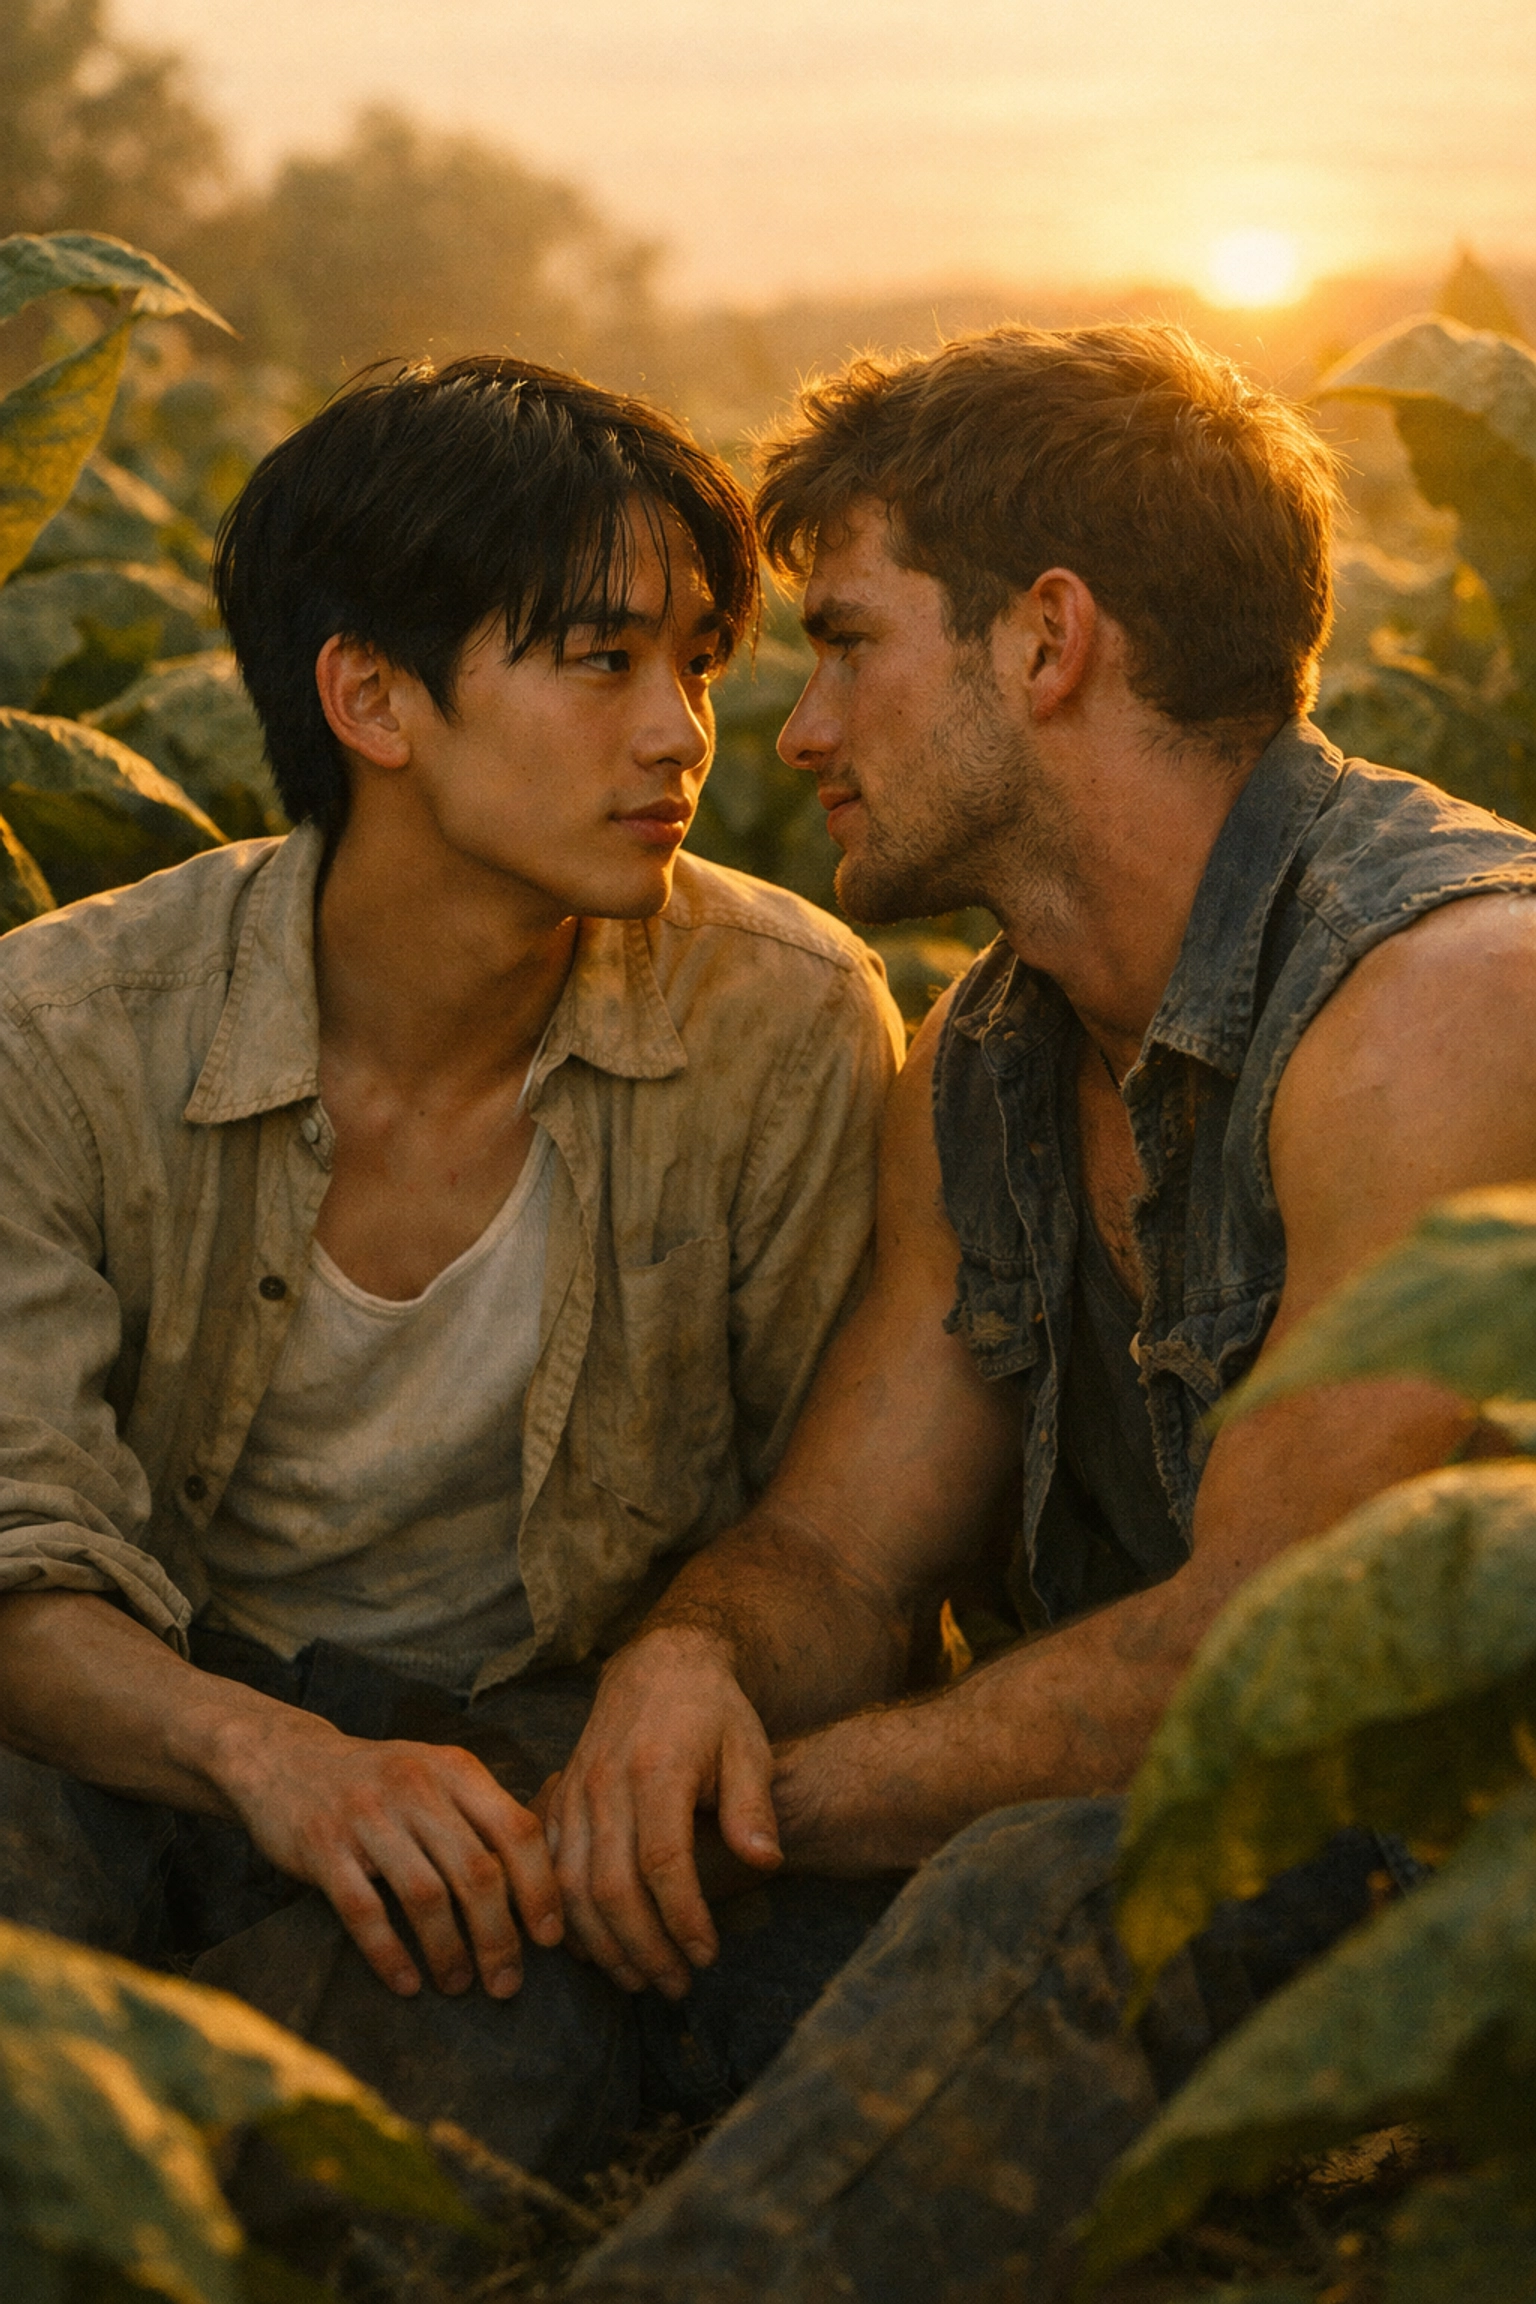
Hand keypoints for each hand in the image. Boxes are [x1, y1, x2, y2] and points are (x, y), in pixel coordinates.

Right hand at [213, 1707, 562, 1998]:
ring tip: (460, 1986)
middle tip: (508, 1983)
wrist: (286, 1758)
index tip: (551, 1938)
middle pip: (476, 1871)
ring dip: (449, 1952)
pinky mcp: (322, 1847)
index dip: (540, 1888)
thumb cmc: (380, 1781)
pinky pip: (365, 1912)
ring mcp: (367, 1816)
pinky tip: (407, 1984)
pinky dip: (390, 1954)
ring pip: (425, 1897)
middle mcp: (416, 1787)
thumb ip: (482, 1816)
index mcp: (455, 1769)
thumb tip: (543, 1883)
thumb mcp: (436, 1776)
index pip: (517, 1829)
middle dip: (499, 1937)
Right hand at [539, 1626, 781, 1997]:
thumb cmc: (714, 1711)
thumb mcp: (748, 1748)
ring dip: (603, 1944)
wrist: (661, 1664)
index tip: (707, 1955)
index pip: (662, 1863)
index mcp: (657, 1771)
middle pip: (611, 1888)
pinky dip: (567, 1916)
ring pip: (572, 1887)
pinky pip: (550, 1869)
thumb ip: (753, 1807)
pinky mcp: (559, 1800)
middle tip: (677, 1984)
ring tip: (640, 1979)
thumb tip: (765, 1862)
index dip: (683, 1918)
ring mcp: (576, 1793)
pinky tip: (595, 1948)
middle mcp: (606, 1784)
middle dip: (643, 1948)